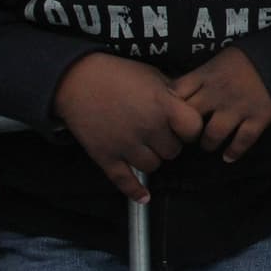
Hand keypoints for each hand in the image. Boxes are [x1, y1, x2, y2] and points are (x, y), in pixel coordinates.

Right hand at [53, 53, 203, 202]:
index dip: (191, 129)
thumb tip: (189, 107)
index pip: (193, 130)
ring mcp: (126, 145)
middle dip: (170, 143)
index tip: (184, 126)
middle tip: (161, 134)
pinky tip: (144, 196)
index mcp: (163, 106)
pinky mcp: (106, 156)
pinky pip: (124, 181)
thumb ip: (173, 94)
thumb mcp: (153, 76)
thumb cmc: (118, 74)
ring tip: (146, 146)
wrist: (77, 80)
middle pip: (173, 151)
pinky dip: (135, 191)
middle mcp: (147, 128)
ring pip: (153, 166)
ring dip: (153, 158)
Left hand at [173, 47, 270, 162]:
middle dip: (186, 130)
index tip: (172, 115)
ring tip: (209, 144)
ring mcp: (238, 106)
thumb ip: (199, 77)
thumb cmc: (246, 58)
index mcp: (206, 75)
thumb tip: (177, 95)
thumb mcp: (217, 60)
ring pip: (213, 135)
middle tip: (188, 135)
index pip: (176, 95)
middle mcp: (218, 93)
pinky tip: (228, 155)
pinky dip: (234, 151)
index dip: (170, 108)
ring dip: (208, 143)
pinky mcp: (258, 117)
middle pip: (190, 119)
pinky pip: (242, 140)